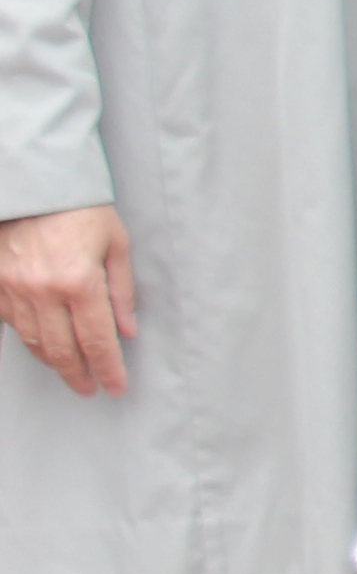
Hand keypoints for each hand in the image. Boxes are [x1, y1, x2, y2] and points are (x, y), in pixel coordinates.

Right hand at [0, 206, 137, 399]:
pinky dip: (29, 337)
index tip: (116, 387)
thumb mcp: (116, 244)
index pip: (97, 339)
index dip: (108, 368)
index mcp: (80, 281)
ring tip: (70, 370)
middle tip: (90, 388)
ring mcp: (13, 290)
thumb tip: (127, 331)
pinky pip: (11, 324)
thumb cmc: (81, 210)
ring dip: (53, 361)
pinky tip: (43, 343)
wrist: (35, 186)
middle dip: (78, 374)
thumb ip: (122, 292)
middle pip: (61, 350)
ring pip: (33, 342)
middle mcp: (43, 291)